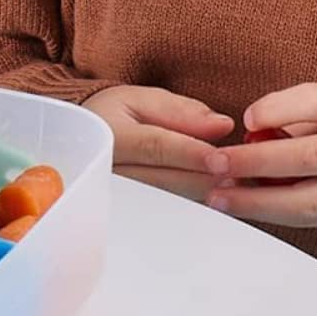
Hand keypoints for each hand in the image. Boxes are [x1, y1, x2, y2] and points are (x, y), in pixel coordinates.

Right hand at [82, 85, 235, 202]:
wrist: (77, 140)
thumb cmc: (113, 116)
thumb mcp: (140, 99)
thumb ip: (181, 111)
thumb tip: (222, 125)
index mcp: (111, 135)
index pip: (155, 146)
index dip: (190, 154)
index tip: (221, 159)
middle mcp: (108, 170)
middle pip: (164, 180)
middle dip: (204, 178)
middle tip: (239, 175)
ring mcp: (115, 198)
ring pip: (165, 203)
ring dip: (200, 196)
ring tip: (231, 188)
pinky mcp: (125, 215)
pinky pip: (162, 216)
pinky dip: (190, 207)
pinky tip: (211, 200)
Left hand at [205, 82, 316, 234]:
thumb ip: (300, 114)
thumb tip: (249, 132)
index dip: (280, 108)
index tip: (246, 117)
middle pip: (309, 157)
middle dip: (256, 163)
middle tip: (215, 164)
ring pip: (307, 202)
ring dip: (257, 202)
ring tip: (219, 198)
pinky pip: (311, 221)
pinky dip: (274, 215)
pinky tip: (245, 209)